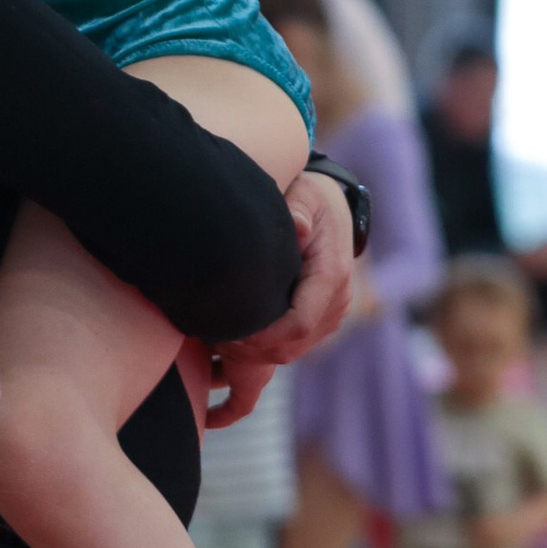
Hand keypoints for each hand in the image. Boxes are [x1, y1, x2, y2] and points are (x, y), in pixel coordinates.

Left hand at [213, 169, 356, 399]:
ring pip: (288, 352)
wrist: (332, 208)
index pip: (298, 324)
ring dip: (252, 354)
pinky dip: (261, 348)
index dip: (261, 336)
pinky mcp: (321, 320)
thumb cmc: (311, 199)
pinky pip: (290, 346)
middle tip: (209, 337)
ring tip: (215, 337)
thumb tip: (297, 225)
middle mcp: (337, 300)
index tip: (225, 331)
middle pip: (290, 347)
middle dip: (249, 351)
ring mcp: (331, 314)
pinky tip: (232, 333)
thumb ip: (298, 207)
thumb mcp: (305, 193)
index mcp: (331, 275)